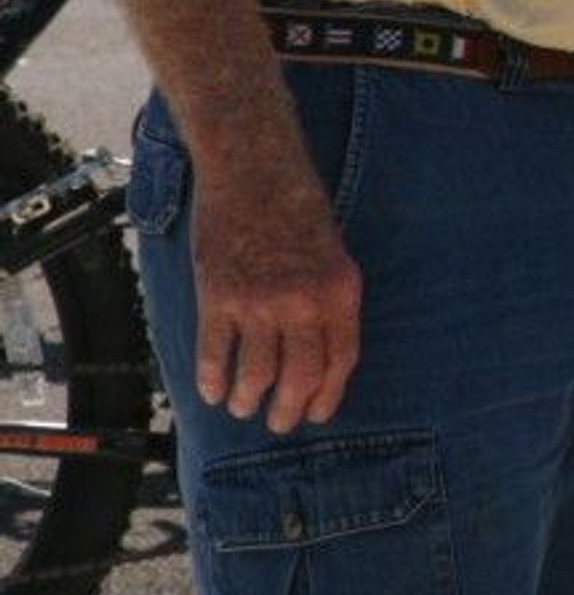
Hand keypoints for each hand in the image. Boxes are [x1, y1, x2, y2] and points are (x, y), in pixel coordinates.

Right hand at [189, 157, 361, 432]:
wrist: (254, 171)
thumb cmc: (297, 210)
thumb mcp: (333, 254)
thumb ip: (328, 302)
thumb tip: (320, 355)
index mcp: (341, 292)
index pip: (340, 361)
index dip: (327, 394)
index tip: (316, 414)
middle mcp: (305, 303)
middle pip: (300, 375)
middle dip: (288, 409)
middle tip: (279, 424)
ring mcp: (260, 302)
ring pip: (256, 373)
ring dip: (247, 399)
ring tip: (242, 408)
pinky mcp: (219, 296)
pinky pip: (216, 353)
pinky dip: (211, 379)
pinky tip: (210, 391)